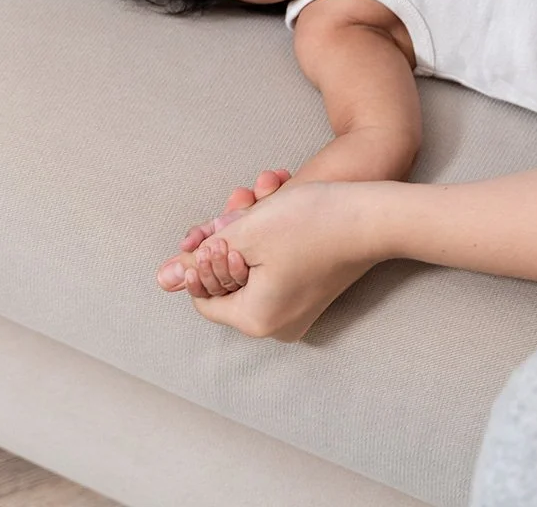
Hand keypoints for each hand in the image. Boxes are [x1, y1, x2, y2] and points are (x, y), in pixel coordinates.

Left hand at [159, 180, 382, 341]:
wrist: (373, 217)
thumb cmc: (312, 223)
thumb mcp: (246, 233)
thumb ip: (200, 257)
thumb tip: (162, 278)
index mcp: (256, 321)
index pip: (204, 295)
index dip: (205, 259)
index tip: (224, 228)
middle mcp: (278, 327)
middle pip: (230, 283)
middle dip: (230, 243)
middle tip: (243, 210)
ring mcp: (299, 313)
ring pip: (253, 272)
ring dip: (251, 238)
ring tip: (265, 209)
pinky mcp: (314, 294)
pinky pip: (276, 272)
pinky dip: (272, 245)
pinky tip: (284, 217)